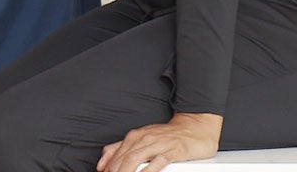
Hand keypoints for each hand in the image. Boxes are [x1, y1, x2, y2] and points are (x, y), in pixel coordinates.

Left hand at [97, 113, 221, 171]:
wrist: (194, 128)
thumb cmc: (167, 136)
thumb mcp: (142, 139)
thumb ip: (120, 149)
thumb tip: (102, 163)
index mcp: (134, 136)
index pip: (114, 155)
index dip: (108, 169)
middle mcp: (144, 138)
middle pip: (123, 159)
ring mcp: (158, 144)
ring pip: (135, 159)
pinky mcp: (172, 150)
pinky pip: (157, 162)